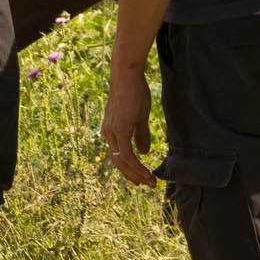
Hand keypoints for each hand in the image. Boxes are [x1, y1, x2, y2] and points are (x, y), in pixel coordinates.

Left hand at [99, 63, 155, 185]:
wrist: (128, 75)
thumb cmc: (134, 91)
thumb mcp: (139, 116)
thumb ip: (140, 134)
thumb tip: (144, 152)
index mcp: (111, 130)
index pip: (118, 156)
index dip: (130, 169)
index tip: (143, 178)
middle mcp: (108, 133)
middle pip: (118, 163)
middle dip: (134, 176)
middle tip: (148, 184)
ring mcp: (112, 132)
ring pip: (122, 162)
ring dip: (137, 175)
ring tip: (151, 182)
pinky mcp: (119, 130)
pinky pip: (126, 155)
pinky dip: (136, 167)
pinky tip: (147, 173)